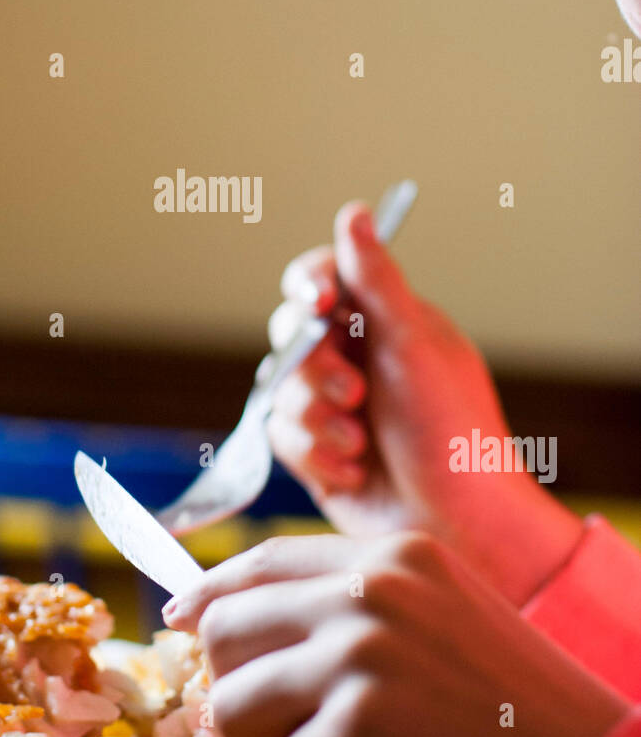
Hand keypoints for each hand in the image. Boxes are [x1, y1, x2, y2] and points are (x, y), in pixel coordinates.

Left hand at [164, 532, 629, 736]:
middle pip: (227, 630)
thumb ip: (347, 609)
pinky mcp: (363, 725)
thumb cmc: (512, 716)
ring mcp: (365, 650)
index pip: (265, 561)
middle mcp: (375, 587)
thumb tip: (219, 621)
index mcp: (395, 555)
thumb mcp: (436, 625)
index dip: (211, 592)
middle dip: (242, 695)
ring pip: (234, 706)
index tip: (176, 618)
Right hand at [267, 201, 580, 606]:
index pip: (324, 279)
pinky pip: (282, 438)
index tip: (319, 304)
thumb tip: (354, 212)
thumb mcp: (413, 343)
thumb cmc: (451, 430)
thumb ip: (375, 279)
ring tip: (360, 444)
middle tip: (355, 393)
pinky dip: (317, 456)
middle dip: (316, 368)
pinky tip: (355, 470)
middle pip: (291, 333)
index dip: (310, 286)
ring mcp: (333, 406)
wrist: (456, 525)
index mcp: (385, 321)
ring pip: (280, 390)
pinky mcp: (317, 452)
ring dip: (318, 420)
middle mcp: (356, 358)